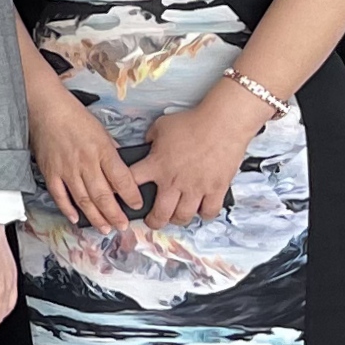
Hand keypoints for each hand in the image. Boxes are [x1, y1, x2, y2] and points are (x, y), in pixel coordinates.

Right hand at [29, 86, 143, 234]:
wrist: (46, 108)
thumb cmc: (75, 117)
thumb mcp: (101, 131)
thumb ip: (111, 152)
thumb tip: (119, 171)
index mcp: (102, 150)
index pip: (121, 179)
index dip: (131, 196)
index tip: (137, 205)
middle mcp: (85, 162)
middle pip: (103, 195)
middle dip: (115, 214)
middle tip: (123, 225)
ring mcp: (67, 169)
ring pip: (83, 200)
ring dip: (96, 217)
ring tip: (105, 228)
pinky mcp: (50, 172)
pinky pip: (60, 196)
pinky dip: (68, 209)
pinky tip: (76, 218)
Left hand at [136, 89, 265, 229]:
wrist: (222, 123)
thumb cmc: (192, 122)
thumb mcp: (161, 126)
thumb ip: (150, 139)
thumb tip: (147, 144)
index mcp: (156, 165)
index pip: (130, 183)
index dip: (122, 191)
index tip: (122, 197)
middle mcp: (174, 181)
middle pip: (158, 214)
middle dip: (153, 221)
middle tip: (153, 220)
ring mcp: (195, 188)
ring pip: (183, 217)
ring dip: (177, 220)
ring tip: (176, 216)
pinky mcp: (216, 189)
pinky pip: (209, 211)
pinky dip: (205, 215)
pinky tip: (202, 211)